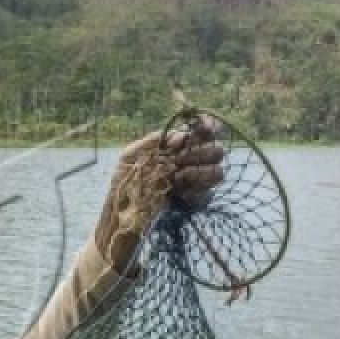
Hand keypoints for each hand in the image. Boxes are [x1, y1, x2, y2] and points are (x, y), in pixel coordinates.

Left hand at [94, 117, 224, 269]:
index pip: (203, 131)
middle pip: (216, 150)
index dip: (209, 127)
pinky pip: (207, 195)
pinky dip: (194, 194)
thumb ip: (155, 141)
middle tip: (180, 162)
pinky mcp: (195, 201)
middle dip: (201, 154)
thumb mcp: (131, 155)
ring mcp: (196, 182)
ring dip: (198, 174)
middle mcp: (191, 161)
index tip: (206, 129)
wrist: (122, 211)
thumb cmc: (124, 179)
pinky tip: (177, 195)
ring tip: (176, 180)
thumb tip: (181, 136)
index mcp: (177, 145)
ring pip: (217, 173)